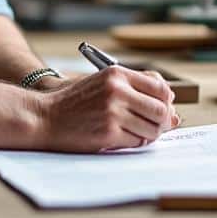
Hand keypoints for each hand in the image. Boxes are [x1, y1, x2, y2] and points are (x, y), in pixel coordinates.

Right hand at [36, 66, 178, 151]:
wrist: (44, 116)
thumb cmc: (74, 102)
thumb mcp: (103, 83)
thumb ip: (135, 90)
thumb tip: (172, 112)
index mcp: (117, 74)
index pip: (160, 88)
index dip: (166, 102)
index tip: (162, 109)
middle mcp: (117, 91)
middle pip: (160, 110)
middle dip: (161, 122)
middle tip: (154, 127)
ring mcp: (113, 112)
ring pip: (151, 128)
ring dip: (149, 135)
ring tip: (136, 133)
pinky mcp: (108, 133)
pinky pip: (136, 142)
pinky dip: (135, 143)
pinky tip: (124, 139)